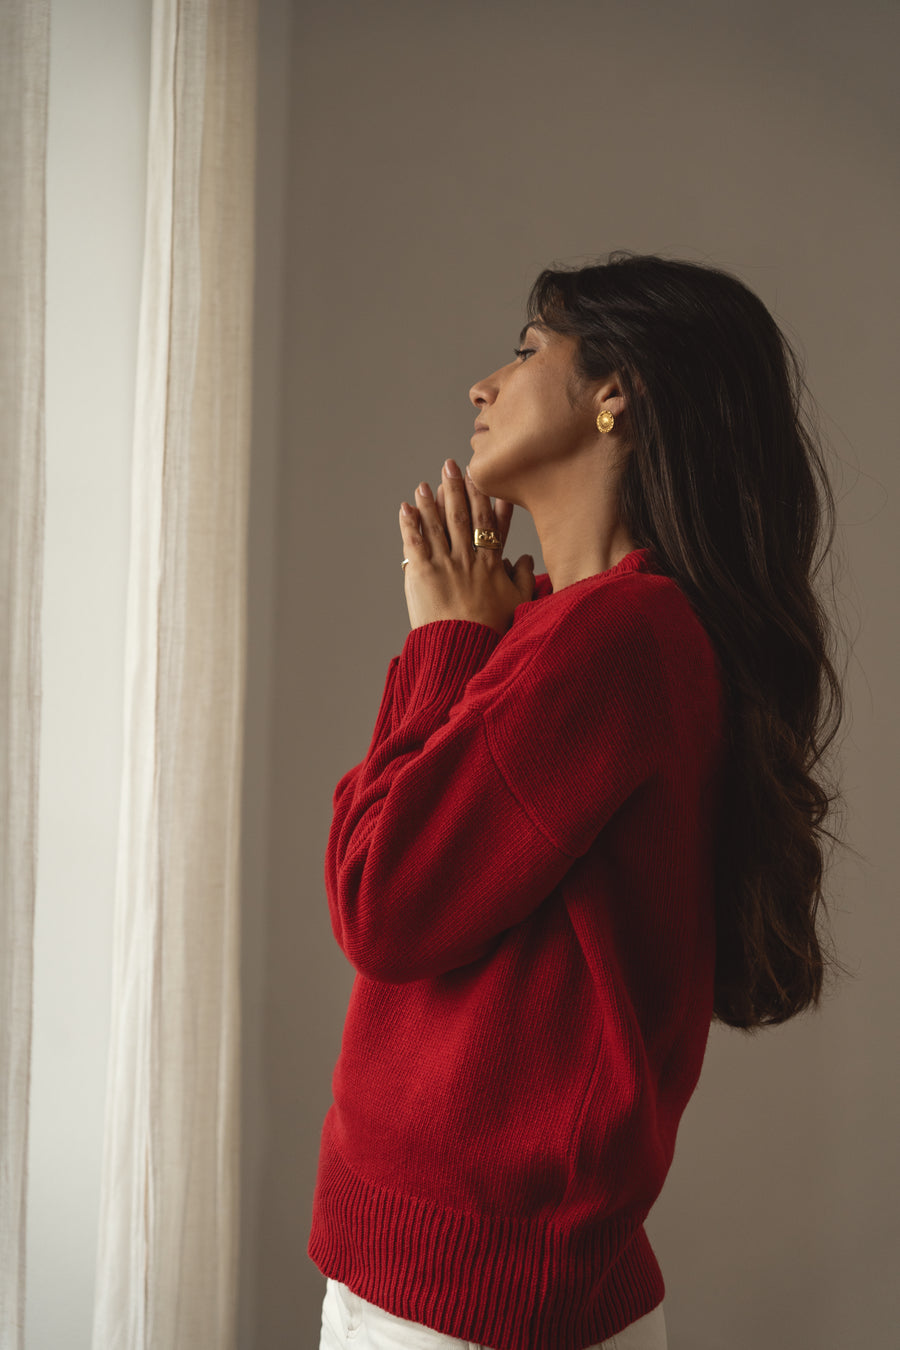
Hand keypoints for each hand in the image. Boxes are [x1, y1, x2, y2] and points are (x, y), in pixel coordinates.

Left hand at [400, 459, 535, 636]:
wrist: (463, 647)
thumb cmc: (492, 628)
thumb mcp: (518, 602)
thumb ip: (524, 577)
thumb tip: (526, 558)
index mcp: (490, 562)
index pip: (487, 522)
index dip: (482, 498)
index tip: (478, 477)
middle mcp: (467, 557)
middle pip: (460, 515)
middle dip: (455, 488)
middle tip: (450, 466)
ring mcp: (443, 563)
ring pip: (436, 524)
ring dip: (429, 501)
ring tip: (425, 484)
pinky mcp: (421, 573)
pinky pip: (414, 542)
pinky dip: (408, 523)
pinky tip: (405, 508)